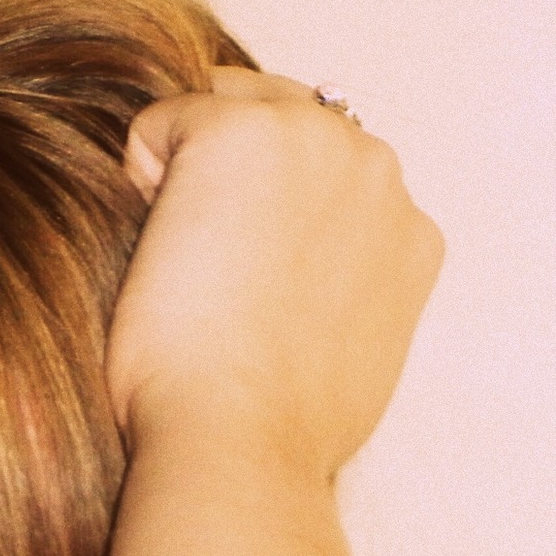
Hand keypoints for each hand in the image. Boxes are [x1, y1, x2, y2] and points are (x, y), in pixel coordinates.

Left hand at [106, 69, 444, 479]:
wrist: (241, 445)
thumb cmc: (279, 429)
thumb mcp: (349, 357)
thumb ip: (346, 290)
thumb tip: (296, 277)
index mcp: (413, 231)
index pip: (332, 173)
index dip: (271, 213)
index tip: (246, 279)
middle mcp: (379, 169)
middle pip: (286, 119)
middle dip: (235, 174)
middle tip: (209, 272)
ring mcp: (316, 140)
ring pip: (229, 109)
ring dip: (193, 170)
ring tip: (186, 265)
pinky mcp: (241, 131)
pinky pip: (162, 122)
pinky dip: (142, 176)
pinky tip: (160, 253)